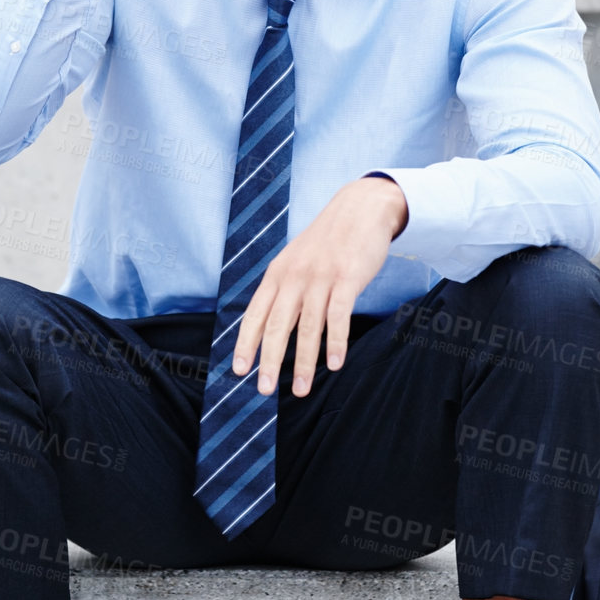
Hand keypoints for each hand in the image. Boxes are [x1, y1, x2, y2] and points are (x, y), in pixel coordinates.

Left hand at [230, 175, 407, 397]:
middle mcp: (294, 276)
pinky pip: (338, 316)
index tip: (239, 370)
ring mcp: (320, 277)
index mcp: (278, 273)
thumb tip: (271, 326)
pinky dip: (335, 342)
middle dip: (268, 360)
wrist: (360, 208)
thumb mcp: (296, 260)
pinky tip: (334, 364)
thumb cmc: (328, 241)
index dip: (246, 343)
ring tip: (301, 389)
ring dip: (304, 362)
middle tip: (264, 390)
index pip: (255, 313)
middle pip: (276, 324)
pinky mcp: (347, 278)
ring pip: (307, 326)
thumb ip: (284, 289)